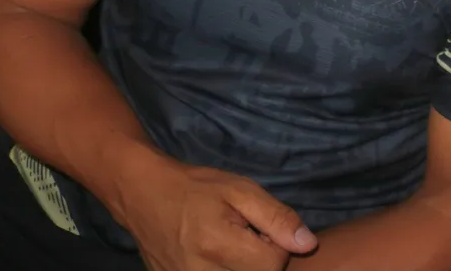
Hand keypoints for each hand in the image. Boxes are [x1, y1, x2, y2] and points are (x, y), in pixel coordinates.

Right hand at [113, 154, 317, 270]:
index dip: (277, 246)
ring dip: (243, 269)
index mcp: (218, 244)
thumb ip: (276, 218)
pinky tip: (217, 258)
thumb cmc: (196, 188)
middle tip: (246, 238)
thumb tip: (307, 244)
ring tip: (231, 249)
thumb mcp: (241, 190)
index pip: (273, 264)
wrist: (144, 195)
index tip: (261, 230)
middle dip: (260, 261)